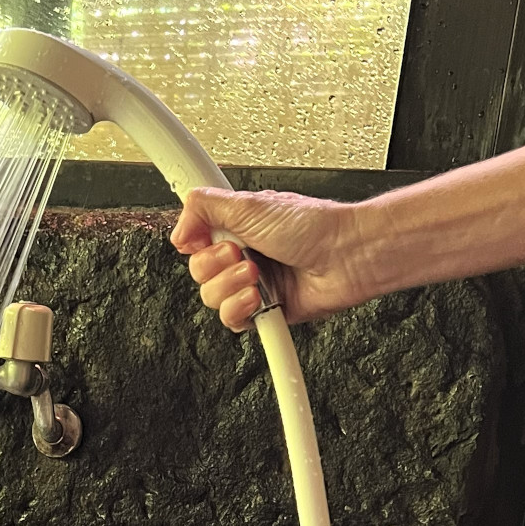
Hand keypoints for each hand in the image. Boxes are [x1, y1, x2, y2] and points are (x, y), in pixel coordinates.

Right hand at [170, 188, 370, 332]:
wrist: (346, 255)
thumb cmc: (312, 226)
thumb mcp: (249, 204)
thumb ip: (205, 206)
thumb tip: (179, 227)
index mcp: (236, 227)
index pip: (194, 239)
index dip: (193, 241)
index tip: (200, 236)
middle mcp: (242, 255)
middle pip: (198, 273)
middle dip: (215, 265)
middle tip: (240, 253)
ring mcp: (252, 284)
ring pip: (212, 299)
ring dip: (231, 287)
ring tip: (257, 274)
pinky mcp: (264, 311)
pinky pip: (233, 321)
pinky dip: (242, 310)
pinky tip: (259, 298)